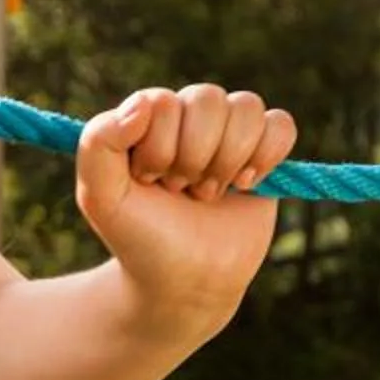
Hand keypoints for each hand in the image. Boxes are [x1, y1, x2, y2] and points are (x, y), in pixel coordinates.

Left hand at [75, 84, 295, 326]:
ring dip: (227, 160)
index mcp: (147, 118)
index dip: (159, 149)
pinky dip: (266, 155)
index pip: (164, 102)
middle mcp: (188, 117)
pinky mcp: (263, 151)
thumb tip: (143, 104)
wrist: (182, 280)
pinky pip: (280, 124)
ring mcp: (227, 131)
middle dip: (193, 158)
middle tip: (181, 191)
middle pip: (207, 100)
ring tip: (208, 193)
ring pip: (246, 107)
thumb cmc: (139, 237)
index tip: (149, 182)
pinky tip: (245, 186)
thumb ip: (98, 143)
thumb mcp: (100, 196)